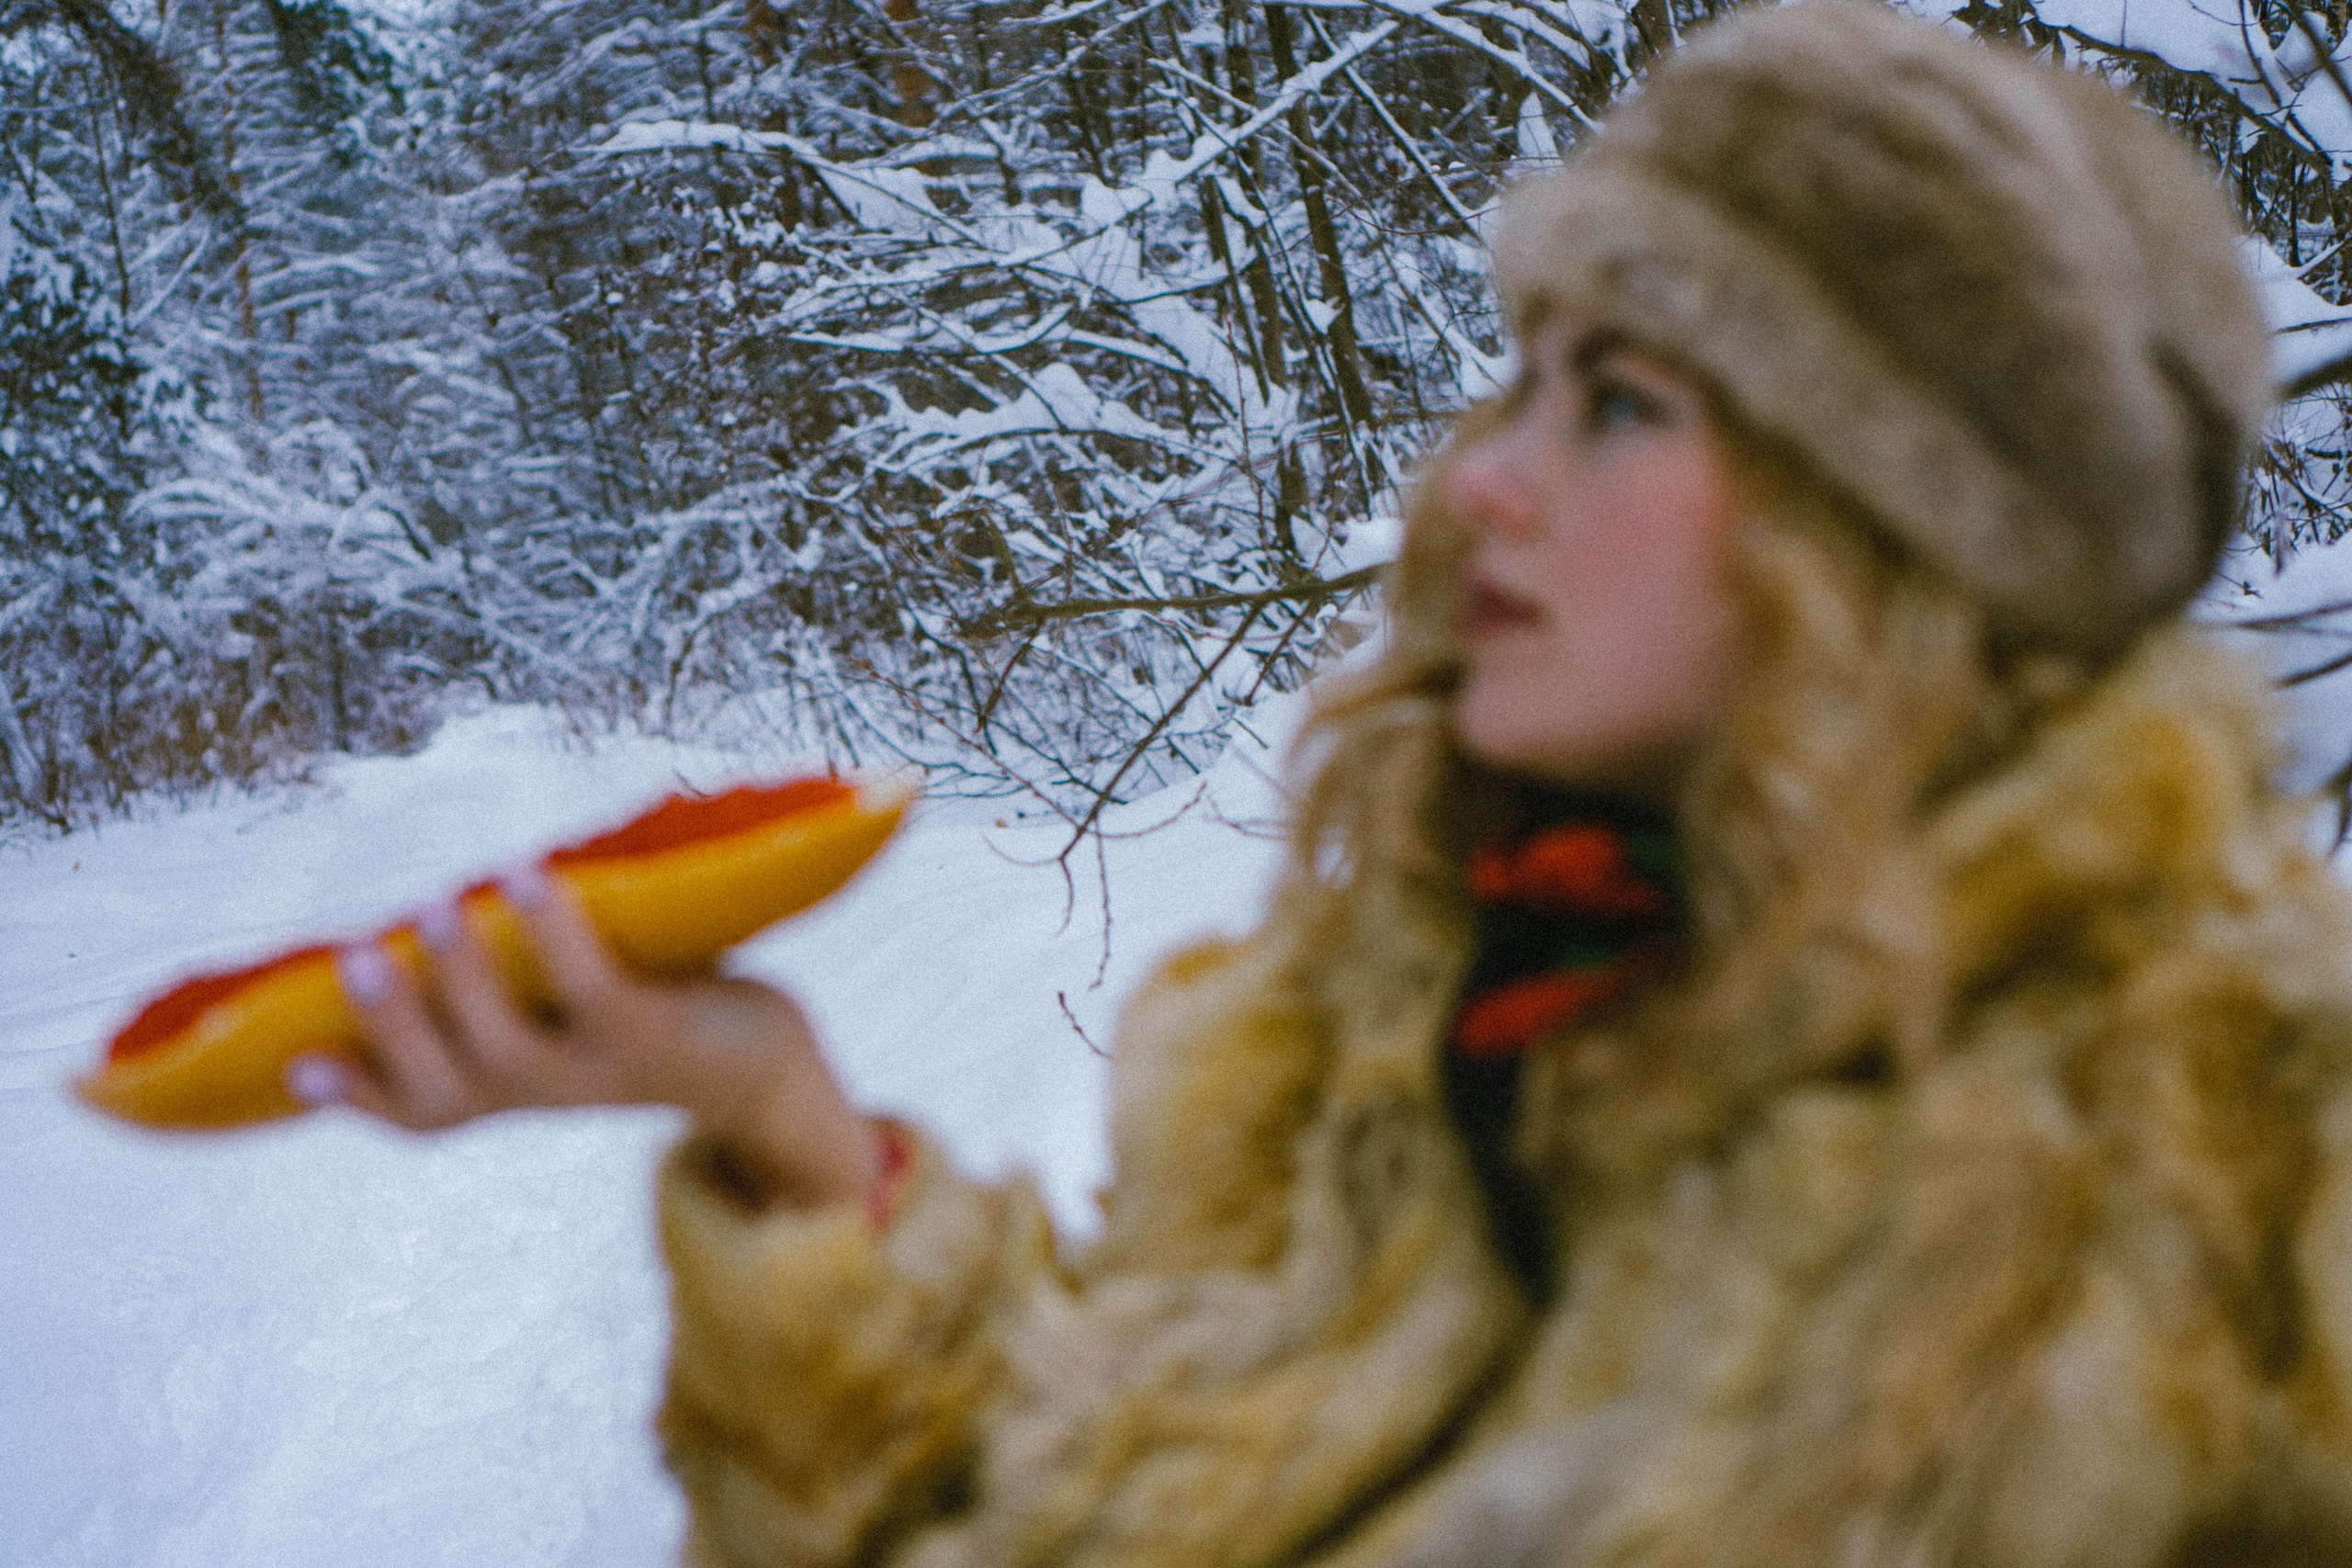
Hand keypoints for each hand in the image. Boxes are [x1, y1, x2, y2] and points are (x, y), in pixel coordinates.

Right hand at [299, 865, 882, 1210]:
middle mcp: (543, 1093)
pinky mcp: (654, 1039)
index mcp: (511, 1089)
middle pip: (445, 1088)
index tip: (292, 1065)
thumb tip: (430, 901)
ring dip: (464, 977)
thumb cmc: (647, 1015)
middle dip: (392, 1027)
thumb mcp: (564, 1010)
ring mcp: (598, 1073)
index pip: (419, 1112)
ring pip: (507, 1047)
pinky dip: (554, 935)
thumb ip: (506, 981)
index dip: (354, 1098)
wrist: (766, 1064)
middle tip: (353, 955)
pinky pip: (592, 991)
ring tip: (435, 904)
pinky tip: (525, 875)